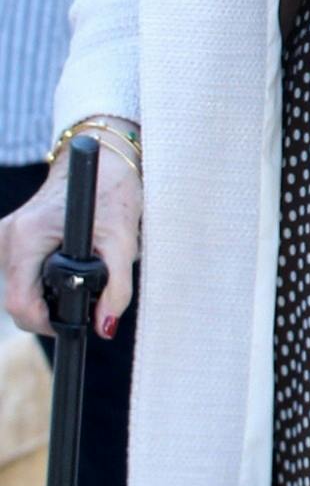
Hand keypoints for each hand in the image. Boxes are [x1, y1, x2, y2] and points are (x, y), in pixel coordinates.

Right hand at [1, 148, 141, 339]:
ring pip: (19, 287)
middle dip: (51, 306)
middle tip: (86, 293)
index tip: (73, 323)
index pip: (20, 303)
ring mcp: (5, 235)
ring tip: (81, 268)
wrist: (101, 158)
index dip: (46, 322)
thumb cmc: (111, 191)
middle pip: (18, 297)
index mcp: (27, 236)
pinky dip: (43, 276)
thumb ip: (116, 288)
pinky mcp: (11, 236)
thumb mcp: (122, 240)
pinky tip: (65, 262)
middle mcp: (8, 236)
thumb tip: (105, 327)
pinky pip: (22, 272)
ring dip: (48, 290)